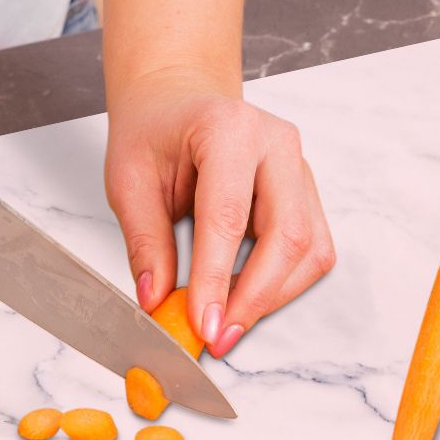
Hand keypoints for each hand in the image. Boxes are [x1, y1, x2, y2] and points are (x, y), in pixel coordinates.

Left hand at [105, 70, 334, 357]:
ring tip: (226, 320)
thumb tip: (157, 300)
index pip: (229, 216)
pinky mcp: (307, 194)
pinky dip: (282, 284)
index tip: (202, 325)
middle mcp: (277, 144)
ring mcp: (299, 168)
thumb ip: (145, 243)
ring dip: (271, 296)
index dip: (217, 279)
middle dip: (254, 298)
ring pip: (309, 250)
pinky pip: (311, 251)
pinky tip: (244, 297)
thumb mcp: (128, 181)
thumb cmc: (154, 132)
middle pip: (287, 236)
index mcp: (228, 129)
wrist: (177, 103)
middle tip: (218, 336)